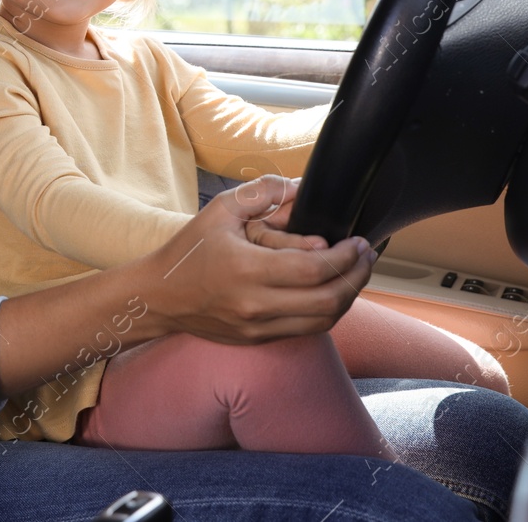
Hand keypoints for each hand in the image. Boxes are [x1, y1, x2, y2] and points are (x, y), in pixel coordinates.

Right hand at [138, 175, 376, 344]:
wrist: (160, 296)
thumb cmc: (189, 250)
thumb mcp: (221, 209)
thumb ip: (264, 192)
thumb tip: (302, 188)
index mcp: (248, 270)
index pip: (314, 270)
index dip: (346, 257)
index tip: (358, 241)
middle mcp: (256, 305)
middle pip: (329, 301)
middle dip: (358, 277)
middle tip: (367, 256)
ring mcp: (258, 327)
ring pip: (324, 322)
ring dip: (348, 297)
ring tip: (357, 273)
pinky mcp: (258, 339)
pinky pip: (306, 330)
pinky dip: (327, 311)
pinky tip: (332, 290)